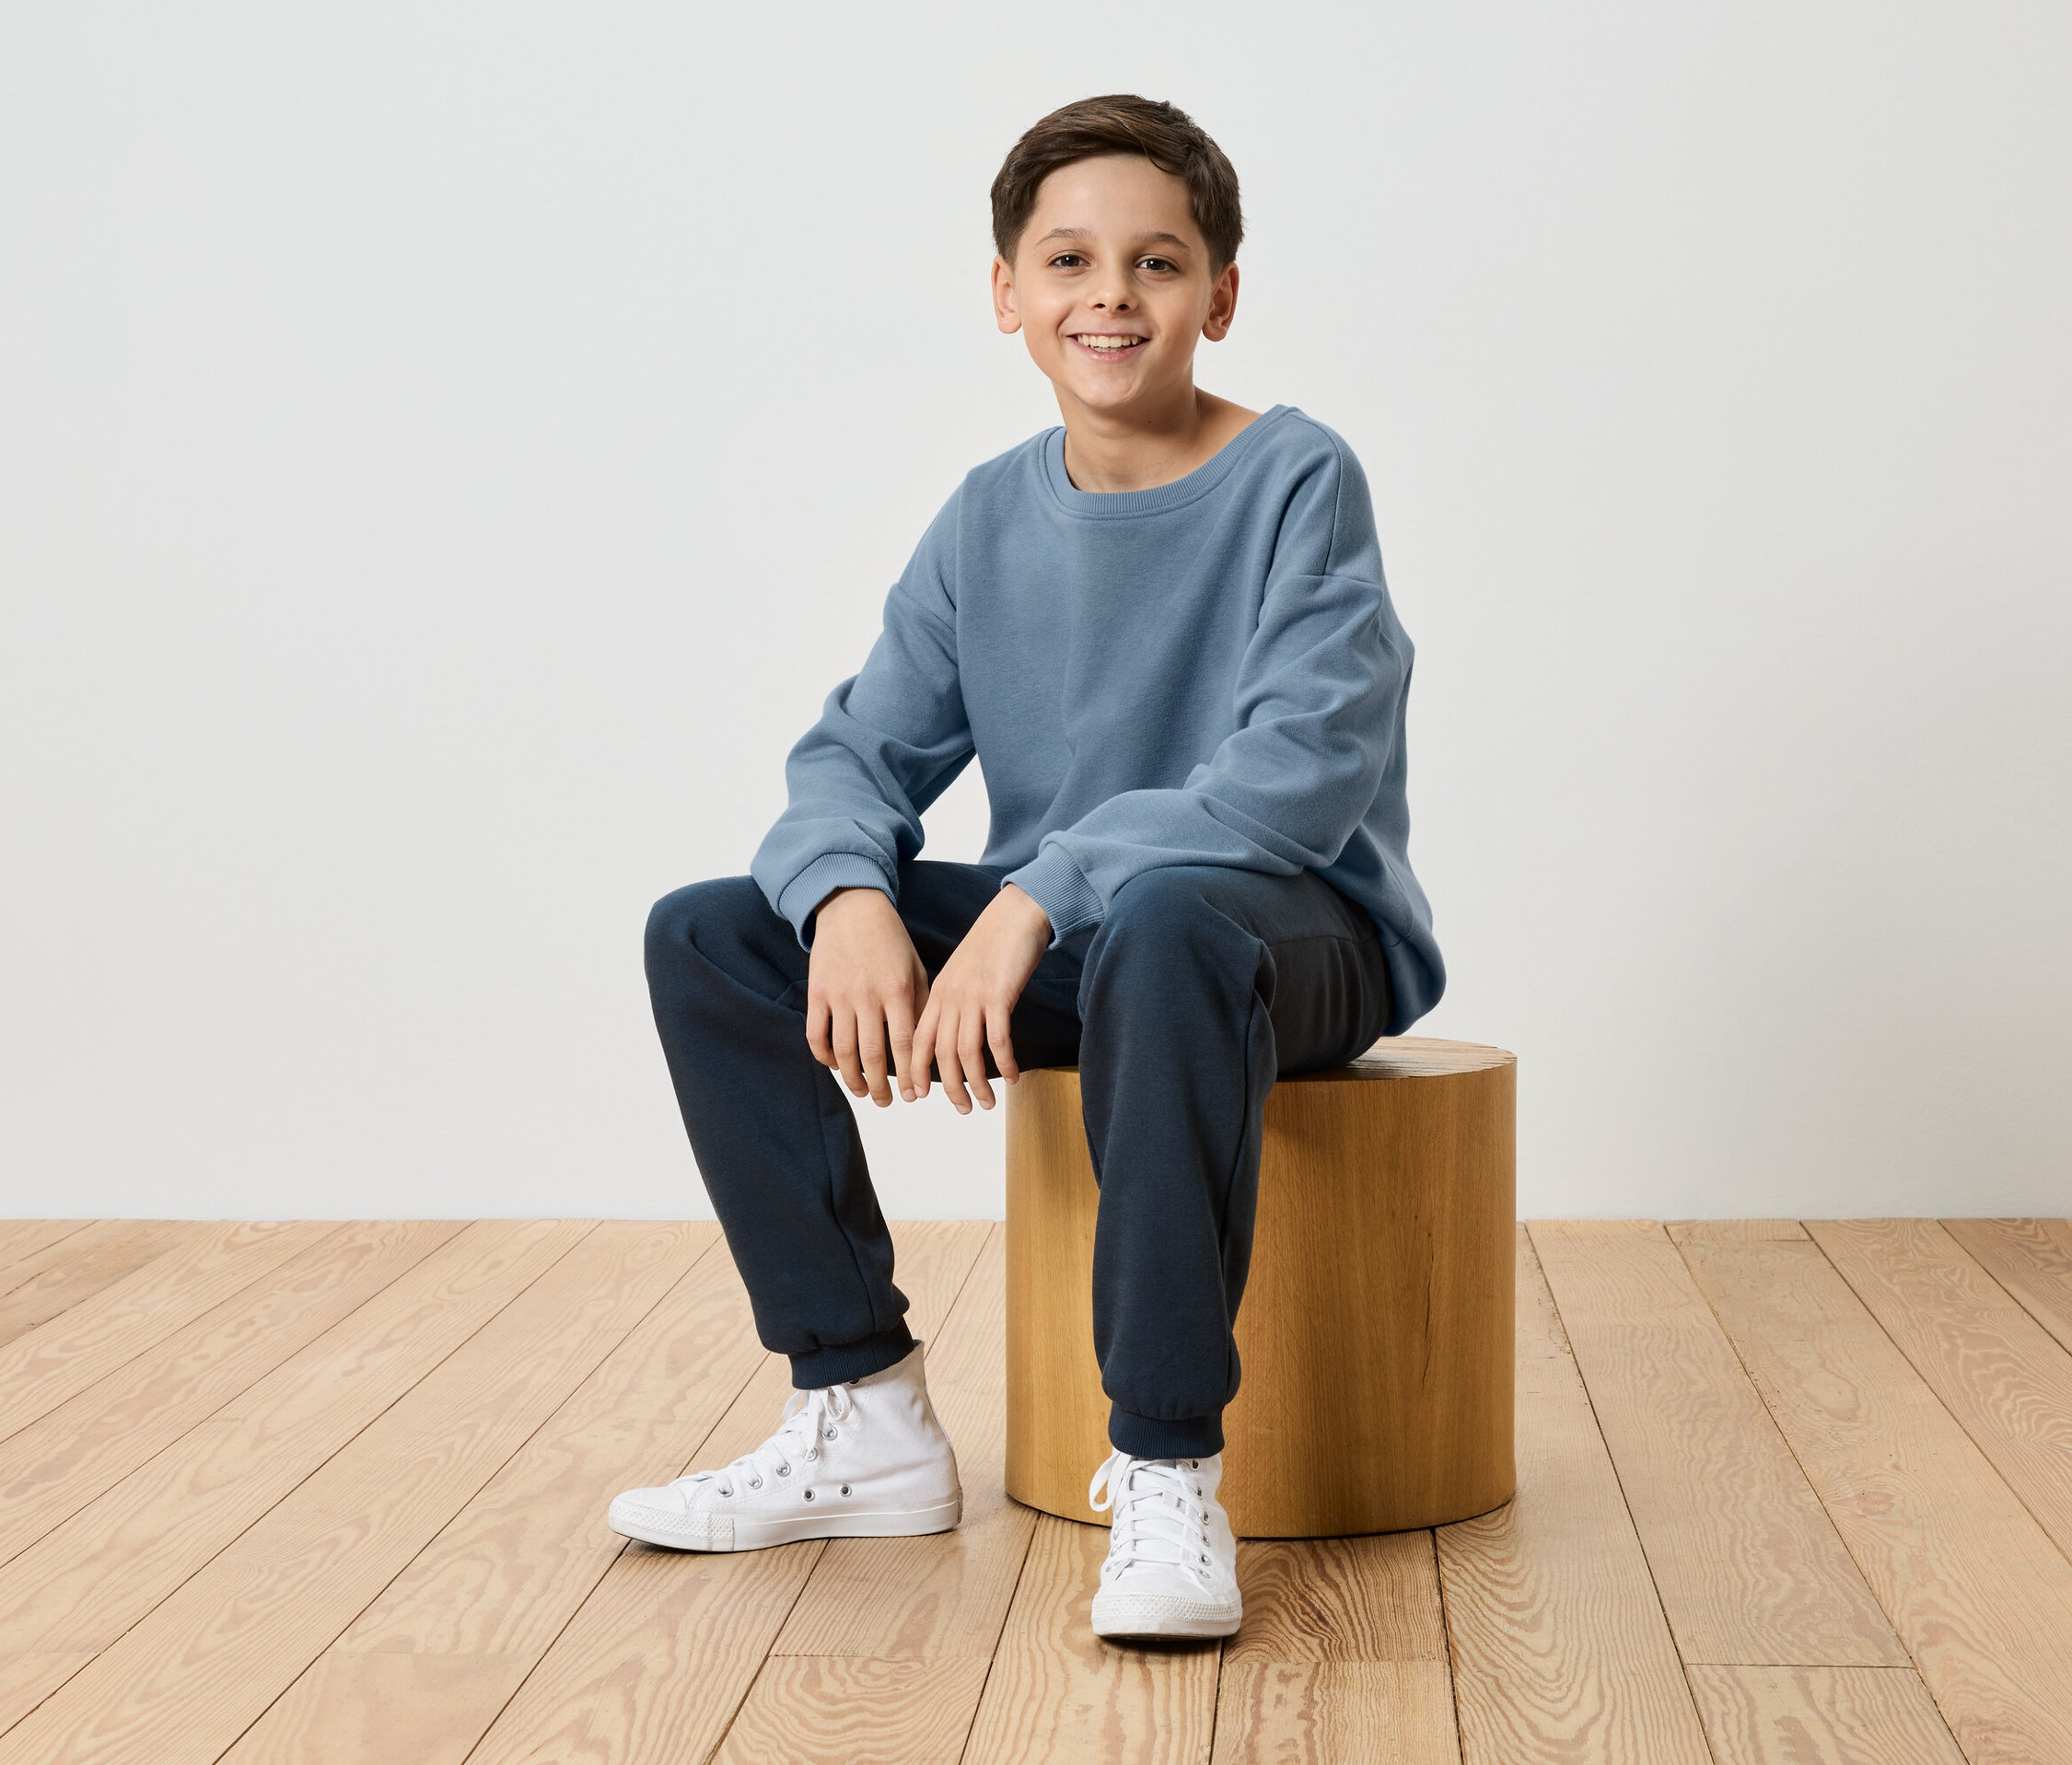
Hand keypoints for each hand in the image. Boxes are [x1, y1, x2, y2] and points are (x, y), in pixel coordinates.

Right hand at [805, 887, 930, 1106]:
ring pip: (843, 1051)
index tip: (913, 1095)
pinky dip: (825, 1056)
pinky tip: (836, 1066)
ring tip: (863, 1092)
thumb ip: (919, 1005)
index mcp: (898, 989)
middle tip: (886, 1102)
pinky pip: (816, 1034)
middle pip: (872, 1055)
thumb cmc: (890, 940)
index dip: (909, 1074)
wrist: (851, 907)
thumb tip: (924, 1046)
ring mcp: (839, 995)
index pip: (904, 1044)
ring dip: (853, 1079)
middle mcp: (868, 995)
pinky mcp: (816, 992)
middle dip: (881, 1086)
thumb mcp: (915, 968)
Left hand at [910, 884, 1051, 1112]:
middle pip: (941, 1054)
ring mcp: (974, 996)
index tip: (917, 1096)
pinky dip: (1004, 1063)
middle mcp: (951, 997)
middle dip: (950, 1088)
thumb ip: (955, 1000)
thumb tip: (954, 1033)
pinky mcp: (999, 995)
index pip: (917, 1040)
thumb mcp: (963, 972)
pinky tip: (1013, 1076)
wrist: (1017, 913)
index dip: (915, 1071)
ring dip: (977, 1083)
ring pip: (967, 1052)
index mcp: (938, 993)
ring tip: (987, 1103)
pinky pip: (998, 1040)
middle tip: (963, 1109)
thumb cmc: (994, 944)